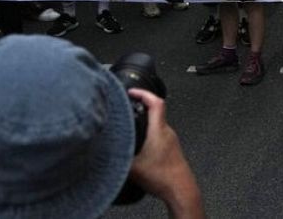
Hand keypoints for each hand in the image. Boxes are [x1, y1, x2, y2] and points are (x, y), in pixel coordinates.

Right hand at [127, 89, 203, 217]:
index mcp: (159, 130)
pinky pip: (159, 135)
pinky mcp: (171, 149)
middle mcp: (167, 132)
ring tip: (131, 124)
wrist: (180, 189)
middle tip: (127, 107)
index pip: (156, 102)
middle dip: (141, 106)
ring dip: (145, 121)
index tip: (132, 91)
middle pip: (156, 111)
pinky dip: (149, 133)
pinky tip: (140, 143)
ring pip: (157, 124)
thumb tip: (102, 153)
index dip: (143, 93)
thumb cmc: (163, 177)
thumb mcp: (132, 167)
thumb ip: (117, 157)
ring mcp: (171, 140)